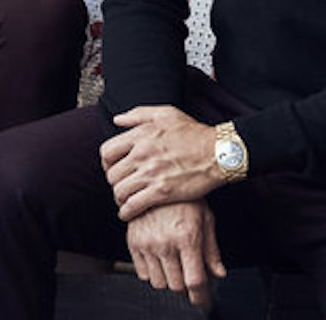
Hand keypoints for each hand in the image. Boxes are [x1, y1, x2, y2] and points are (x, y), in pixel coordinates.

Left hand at [101, 105, 222, 220]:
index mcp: (141, 135)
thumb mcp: (167, 114)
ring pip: (119, 192)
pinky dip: (126, 212)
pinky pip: (132, 206)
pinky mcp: (161, 192)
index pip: (107, 152)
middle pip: (111, 175)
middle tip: (122, 186)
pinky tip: (129, 212)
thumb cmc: (195, 133)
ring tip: (126, 200)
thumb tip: (118, 120)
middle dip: (114, 182)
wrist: (218, 152)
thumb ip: (138, 114)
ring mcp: (151, 174)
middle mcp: (142, 154)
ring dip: (120, 198)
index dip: (107, 163)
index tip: (114, 168)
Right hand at [124, 200, 224, 310]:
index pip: (195, 281)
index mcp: (187, 237)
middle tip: (190, 282)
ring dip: (169, 282)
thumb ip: (211, 249)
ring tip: (175, 270)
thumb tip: (219, 273)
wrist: (156, 178)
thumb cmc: (185, 197)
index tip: (203, 302)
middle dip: (186, 289)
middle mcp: (165, 242)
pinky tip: (161, 262)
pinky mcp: (133, 242)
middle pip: (176, 286)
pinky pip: (142, 274)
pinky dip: (153, 274)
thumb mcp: (205, 218)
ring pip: (158, 283)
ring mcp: (147, 243)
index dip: (201, 297)